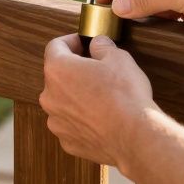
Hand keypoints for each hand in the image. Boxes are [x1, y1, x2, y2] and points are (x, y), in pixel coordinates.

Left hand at [40, 35, 157, 167]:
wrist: (134, 136)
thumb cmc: (124, 95)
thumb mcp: (118, 57)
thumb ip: (102, 46)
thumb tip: (98, 44)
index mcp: (57, 70)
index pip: (55, 46)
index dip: (71, 41)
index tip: (84, 43)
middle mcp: (50, 96)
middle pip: (58, 75)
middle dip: (75, 70)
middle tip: (97, 69)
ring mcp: (56, 122)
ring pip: (63, 102)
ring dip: (77, 95)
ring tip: (101, 96)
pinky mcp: (67, 141)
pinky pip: (71, 124)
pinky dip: (82, 119)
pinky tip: (101, 117)